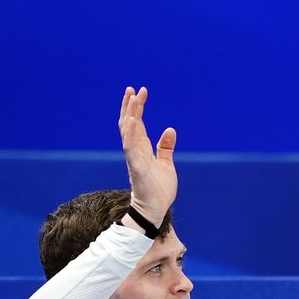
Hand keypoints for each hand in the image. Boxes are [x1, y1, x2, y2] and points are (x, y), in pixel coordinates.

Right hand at [118, 86, 177, 221]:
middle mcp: (135, 151)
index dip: (137, 108)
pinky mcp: (137, 168)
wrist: (155, 209)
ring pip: (128, 133)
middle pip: (129, 124)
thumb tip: (170, 129)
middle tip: (132, 89)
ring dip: (129, 115)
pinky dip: (130, 135)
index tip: (140, 91)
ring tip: (131, 99)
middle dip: (130, 106)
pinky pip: (131, 149)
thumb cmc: (159, 188)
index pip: (137, 124)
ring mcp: (134, 159)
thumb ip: (165, 147)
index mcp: (142, 149)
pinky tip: (132, 122)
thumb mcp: (166, 164)